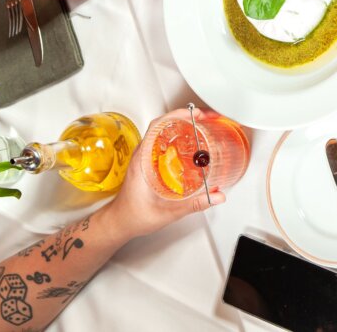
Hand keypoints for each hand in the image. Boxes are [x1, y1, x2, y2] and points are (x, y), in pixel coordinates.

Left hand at [106, 108, 225, 240]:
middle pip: (163, 126)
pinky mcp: (148, 163)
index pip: (157, 127)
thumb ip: (194, 204)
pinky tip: (190, 145)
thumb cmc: (134, 216)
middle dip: (186, 119)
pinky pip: (164, 144)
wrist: (120, 222)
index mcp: (143, 160)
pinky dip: (178, 139)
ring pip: (164, 134)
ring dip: (182, 127)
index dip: (177, 115)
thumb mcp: (167, 212)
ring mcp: (145, 158)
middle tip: (204, 119)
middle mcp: (143, 155)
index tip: (194, 114)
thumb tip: (216, 196)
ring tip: (200, 128)